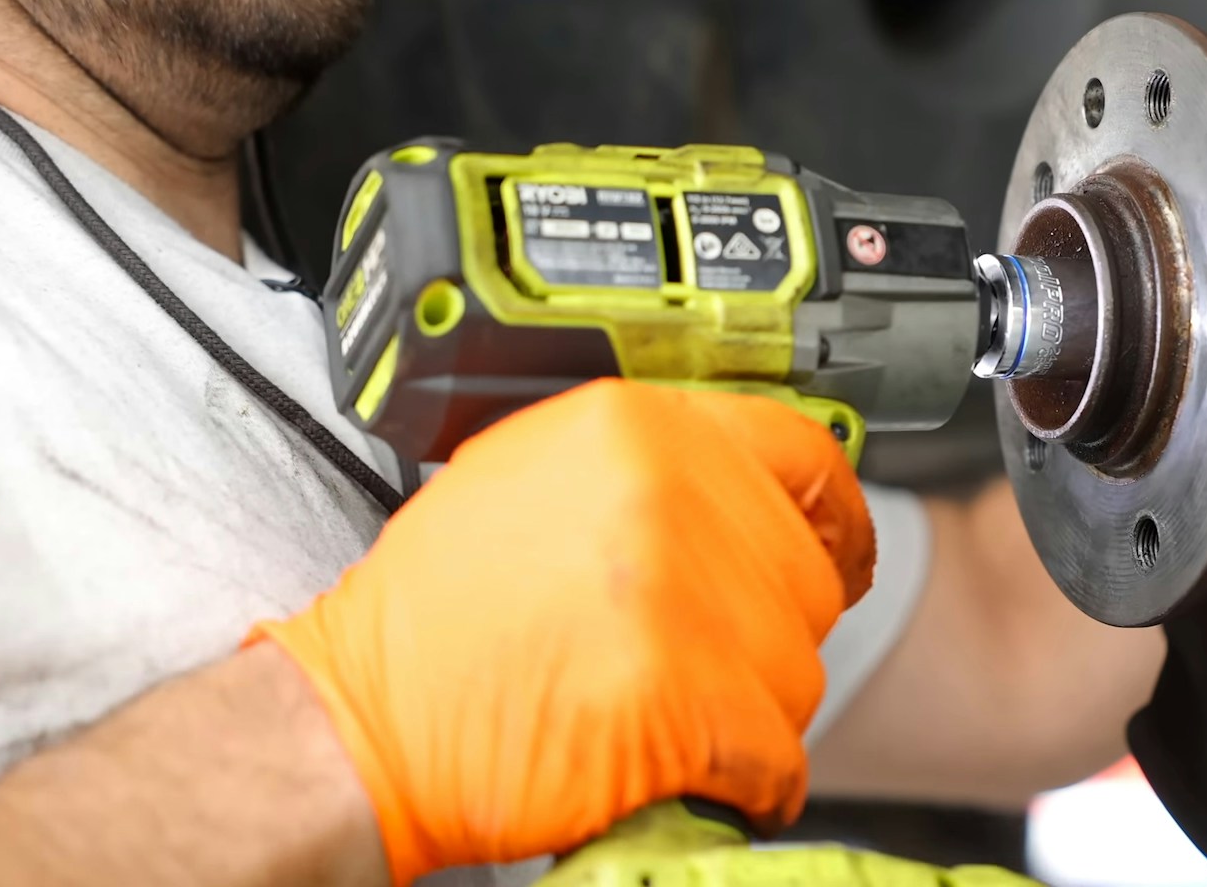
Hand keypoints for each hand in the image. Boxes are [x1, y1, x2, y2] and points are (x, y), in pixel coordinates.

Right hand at [250, 380, 873, 884]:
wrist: (358, 719)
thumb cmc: (437, 615)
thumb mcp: (535, 476)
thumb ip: (655, 468)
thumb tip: (759, 497)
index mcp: (635, 426)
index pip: (802, 455)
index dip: (839, 515)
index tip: (848, 549)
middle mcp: (667, 493)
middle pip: (807, 576)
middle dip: (771, 633)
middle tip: (709, 662)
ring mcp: (678, 596)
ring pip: (798, 667)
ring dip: (754, 709)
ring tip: (673, 715)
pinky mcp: (680, 698)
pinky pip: (777, 751)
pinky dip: (753, 781)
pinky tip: (705, 776)